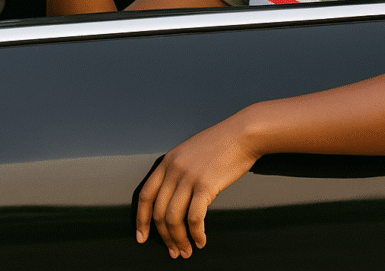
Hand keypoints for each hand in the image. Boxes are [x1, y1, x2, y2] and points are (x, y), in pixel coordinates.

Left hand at [136, 112, 259, 258]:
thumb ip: (178, 170)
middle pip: (158, 212)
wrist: (243, 134)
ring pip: (173, 219)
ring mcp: (188, 177)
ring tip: (187, 250)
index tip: (142, 237)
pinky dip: (196, 234)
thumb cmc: (222, 142)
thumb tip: (174, 198)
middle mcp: (174, 169)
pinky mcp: (205, 185)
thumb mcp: (190, 151)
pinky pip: (194, 218)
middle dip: (164, 236)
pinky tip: (201, 240)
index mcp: (168, 161)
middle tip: (173, 251)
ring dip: (179, 240)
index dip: (141, 219)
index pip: (145, 195)